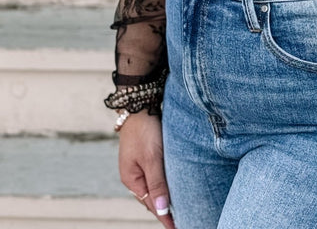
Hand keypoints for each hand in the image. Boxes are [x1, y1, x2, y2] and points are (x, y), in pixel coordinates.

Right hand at [118, 111, 175, 227]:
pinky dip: (167, 181)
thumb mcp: (152, 157)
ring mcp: (140, 164)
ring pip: (156, 186)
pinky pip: (158, 174)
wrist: (140, 101)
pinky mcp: (148, 154)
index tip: (178, 228)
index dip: (165, 217)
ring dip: (167, 195)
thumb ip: (157, 183)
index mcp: (132, 179)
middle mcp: (134, 174)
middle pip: (153, 197)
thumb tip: (162, 210)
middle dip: (167, 209)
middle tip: (185, 219)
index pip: (152, 204)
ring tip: (183, 207)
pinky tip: (176, 183)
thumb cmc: (145, 129)